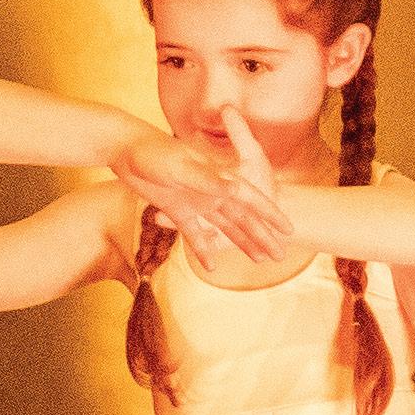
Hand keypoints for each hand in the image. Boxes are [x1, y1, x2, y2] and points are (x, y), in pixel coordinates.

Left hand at [122, 129, 281, 258]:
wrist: (125, 147)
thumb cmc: (155, 152)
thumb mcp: (183, 167)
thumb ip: (209, 180)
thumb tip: (237, 191)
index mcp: (219, 177)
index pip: (251, 198)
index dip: (270, 214)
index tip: (289, 229)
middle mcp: (213, 191)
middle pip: (244, 218)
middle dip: (263, 235)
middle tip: (280, 254)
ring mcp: (197, 203)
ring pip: (226, 228)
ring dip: (242, 243)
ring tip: (259, 260)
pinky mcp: (179, 211)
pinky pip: (195, 235)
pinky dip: (203, 250)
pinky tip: (212, 267)